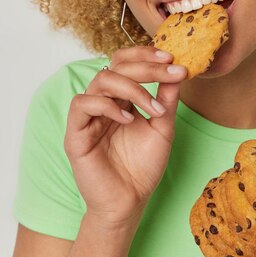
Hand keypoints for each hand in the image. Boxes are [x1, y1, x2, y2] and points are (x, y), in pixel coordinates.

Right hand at [64, 46, 186, 228]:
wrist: (130, 202)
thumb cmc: (143, 167)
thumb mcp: (163, 128)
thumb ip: (167, 100)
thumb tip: (178, 71)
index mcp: (121, 98)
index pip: (125, 62)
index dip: (145, 55)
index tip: (171, 57)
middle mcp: (104, 102)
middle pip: (116, 66)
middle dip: (147, 67)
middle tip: (171, 71)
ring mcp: (88, 116)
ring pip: (101, 80)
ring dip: (132, 88)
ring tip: (153, 108)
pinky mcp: (76, 133)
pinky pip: (82, 104)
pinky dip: (107, 105)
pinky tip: (127, 119)